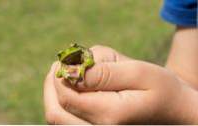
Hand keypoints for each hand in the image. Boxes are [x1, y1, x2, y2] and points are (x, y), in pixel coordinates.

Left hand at [50, 45, 197, 123]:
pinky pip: (67, 120)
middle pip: (56, 113)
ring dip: (54, 94)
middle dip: (51, 85)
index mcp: (109, 114)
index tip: (64, 60)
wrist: (173, 110)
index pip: (67, 97)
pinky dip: (63, 102)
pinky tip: (73, 87)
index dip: (58, 76)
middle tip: (57, 66)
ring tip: (64, 74)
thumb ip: (104, 72)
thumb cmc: (160, 88)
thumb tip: (70, 70)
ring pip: (58, 118)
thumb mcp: (138, 72)